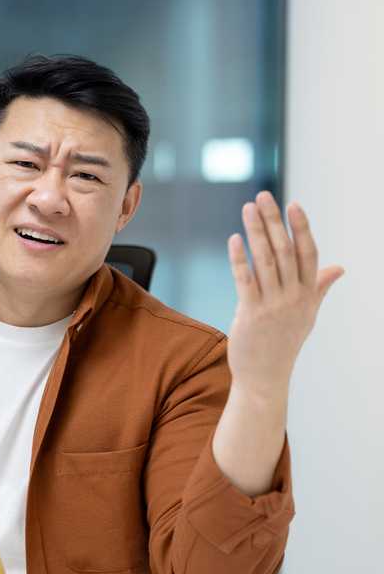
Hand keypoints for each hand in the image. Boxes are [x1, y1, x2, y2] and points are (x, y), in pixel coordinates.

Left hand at [226, 191, 343, 395]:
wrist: (266, 377)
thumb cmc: (284, 343)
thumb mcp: (307, 314)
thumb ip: (319, 287)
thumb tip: (339, 268)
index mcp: (308, 294)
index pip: (308, 253)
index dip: (301, 228)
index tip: (294, 204)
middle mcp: (294, 297)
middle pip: (285, 251)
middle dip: (274, 221)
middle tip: (263, 196)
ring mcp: (273, 305)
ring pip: (266, 261)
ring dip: (256, 232)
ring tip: (248, 209)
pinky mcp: (251, 314)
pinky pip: (246, 281)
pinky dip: (240, 259)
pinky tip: (234, 239)